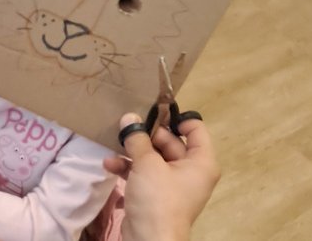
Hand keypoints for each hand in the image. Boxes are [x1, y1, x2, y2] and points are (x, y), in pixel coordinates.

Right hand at [104, 113, 219, 240]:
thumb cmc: (158, 199)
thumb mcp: (147, 164)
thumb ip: (137, 138)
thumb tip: (129, 117)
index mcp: (201, 162)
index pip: (195, 129)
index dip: (176, 118)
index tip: (153, 111)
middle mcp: (191, 171)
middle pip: (170, 142)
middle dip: (146, 135)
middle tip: (126, 125)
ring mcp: (173, 184)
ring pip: (154, 158)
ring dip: (133, 152)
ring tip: (114, 145)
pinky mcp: (157, 196)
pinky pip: (145, 174)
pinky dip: (130, 169)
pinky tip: (110, 166)